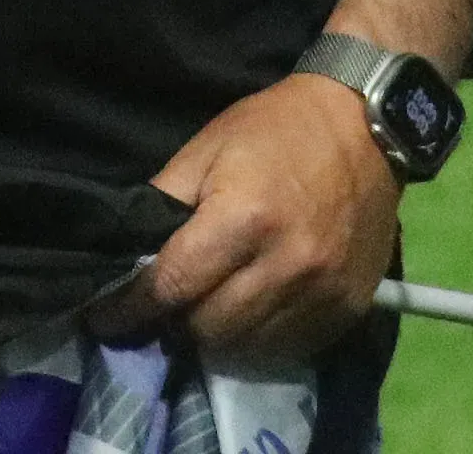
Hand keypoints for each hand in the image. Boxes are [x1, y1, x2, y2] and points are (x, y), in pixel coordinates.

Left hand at [98, 73, 402, 362]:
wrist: (365, 124)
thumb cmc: (276, 129)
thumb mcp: (207, 147)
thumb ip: (163, 201)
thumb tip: (128, 257)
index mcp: (244, 218)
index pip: (172, 286)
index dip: (131, 307)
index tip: (107, 317)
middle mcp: (286, 263)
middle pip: (206, 328)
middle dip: (179, 318)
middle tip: (175, 300)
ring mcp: (322, 291)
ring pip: (247, 348)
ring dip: (220, 333)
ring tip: (213, 305)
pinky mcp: (349, 307)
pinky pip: (290, 349)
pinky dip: (263, 337)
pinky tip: (256, 308)